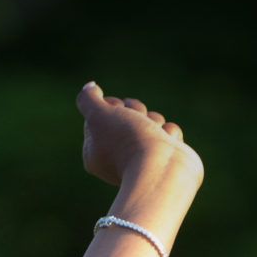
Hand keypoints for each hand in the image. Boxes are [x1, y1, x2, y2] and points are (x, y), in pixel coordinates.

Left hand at [76, 81, 203, 191]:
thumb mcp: (99, 115)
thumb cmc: (127, 141)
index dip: (111, 106)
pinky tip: (167, 143)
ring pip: (150, 122)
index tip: (115, 110)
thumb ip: (88, 100)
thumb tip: (89, 88)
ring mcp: (142, 159)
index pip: (101, 115)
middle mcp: (116, 159)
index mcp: (94, 153)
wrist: (162, 168)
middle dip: (135, 111)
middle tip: (136, 122)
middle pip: (127, 116)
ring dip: (154, 121)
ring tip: (154, 134)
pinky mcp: (165, 158)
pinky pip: (167, 134)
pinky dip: (168, 134)